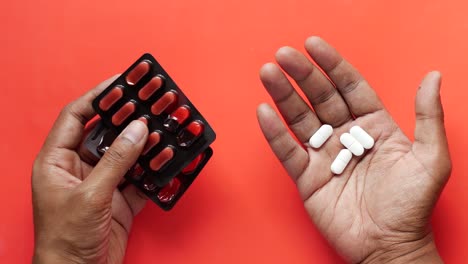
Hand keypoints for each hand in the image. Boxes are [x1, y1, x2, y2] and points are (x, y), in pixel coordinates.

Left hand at [32, 76, 148, 263]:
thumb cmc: (66, 240)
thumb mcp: (91, 195)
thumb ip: (116, 160)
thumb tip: (137, 130)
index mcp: (57, 161)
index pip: (76, 116)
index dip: (97, 96)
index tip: (120, 82)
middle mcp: (79, 168)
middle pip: (106, 133)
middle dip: (129, 118)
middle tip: (150, 102)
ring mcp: (101, 183)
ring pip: (127, 154)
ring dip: (146, 144)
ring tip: (165, 128)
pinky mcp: (120, 199)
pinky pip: (140, 177)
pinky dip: (155, 171)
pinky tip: (168, 161)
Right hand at [256, 37, 450, 262]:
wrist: (389, 247)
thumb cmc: (412, 206)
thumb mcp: (431, 159)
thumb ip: (428, 116)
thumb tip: (433, 76)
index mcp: (373, 126)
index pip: (349, 87)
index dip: (332, 65)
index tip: (313, 45)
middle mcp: (345, 136)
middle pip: (319, 98)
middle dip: (301, 75)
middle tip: (283, 55)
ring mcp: (324, 156)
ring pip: (299, 119)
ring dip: (282, 96)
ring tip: (267, 73)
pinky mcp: (307, 177)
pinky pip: (288, 151)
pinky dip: (275, 133)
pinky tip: (264, 112)